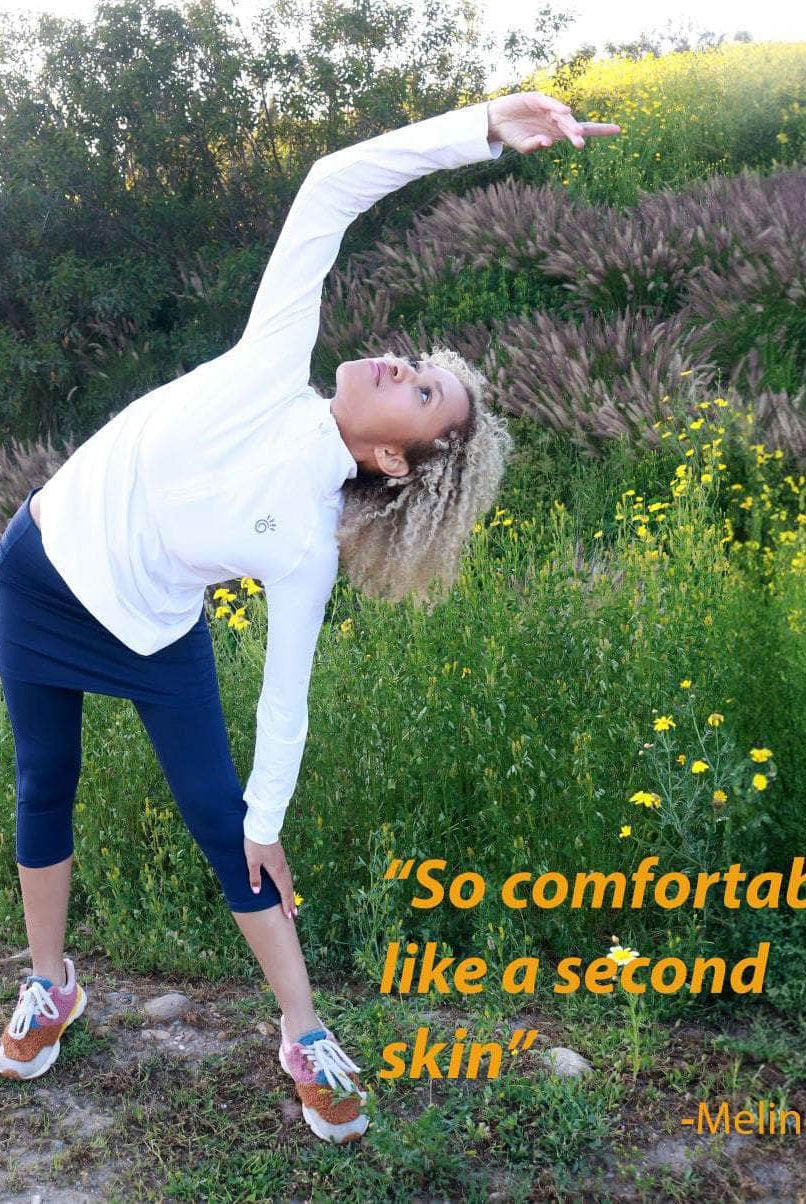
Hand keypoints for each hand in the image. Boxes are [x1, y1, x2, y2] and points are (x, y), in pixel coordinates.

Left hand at [244, 836, 297, 918]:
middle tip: (294, 914)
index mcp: (276, 870)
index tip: (289, 915)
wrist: (262, 826)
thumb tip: (256, 892)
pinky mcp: (280, 857)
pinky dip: (288, 884)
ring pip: (289, 881)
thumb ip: (254, 877)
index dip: (286, 904)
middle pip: (288, 887)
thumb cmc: (255, 844)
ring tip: (292, 903)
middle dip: (291, 901)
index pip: (283, 891)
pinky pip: (287, 875)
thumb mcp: (252, 861)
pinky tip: (287, 884)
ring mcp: (282, 862)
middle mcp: (282, 867)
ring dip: (290, 893)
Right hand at [487, 91, 620, 152]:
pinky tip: (564, 112)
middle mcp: (555, 120)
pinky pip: (549, 103)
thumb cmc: (512, 135)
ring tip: (575, 133)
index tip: (618, 130)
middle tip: (580, 144)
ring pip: (563, 116)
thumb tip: (548, 143)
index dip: (599, 130)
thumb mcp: (524, 147)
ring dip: (569, 124)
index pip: (581, 131)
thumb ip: (536, 146)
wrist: (496, 122)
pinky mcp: (537, 99)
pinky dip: (556, 107)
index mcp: (556, 133)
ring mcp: (547, 108)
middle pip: (573, 125)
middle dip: (578, 134)